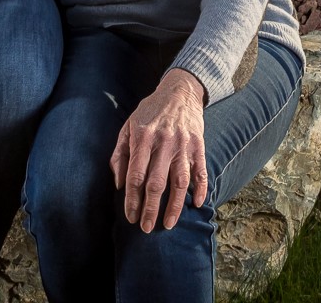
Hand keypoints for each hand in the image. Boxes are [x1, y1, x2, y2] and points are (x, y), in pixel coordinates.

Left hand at [110, 70, 207, 232]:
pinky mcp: (198, 145)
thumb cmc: (149, 112)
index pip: (135, 174)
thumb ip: (120, 154)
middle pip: (157, 182)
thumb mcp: (128, 126)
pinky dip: (200, 189)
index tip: (130, 216)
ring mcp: (183, 144)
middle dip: (150, 208)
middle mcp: (163, 141)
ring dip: (175, 206)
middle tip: (146, 228)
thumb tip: (119, 184)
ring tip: (168, 224)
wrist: (179, 91)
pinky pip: (201, 171)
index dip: (132, 198)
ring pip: (180, 182)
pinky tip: (196, 204)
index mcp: (142, 136)